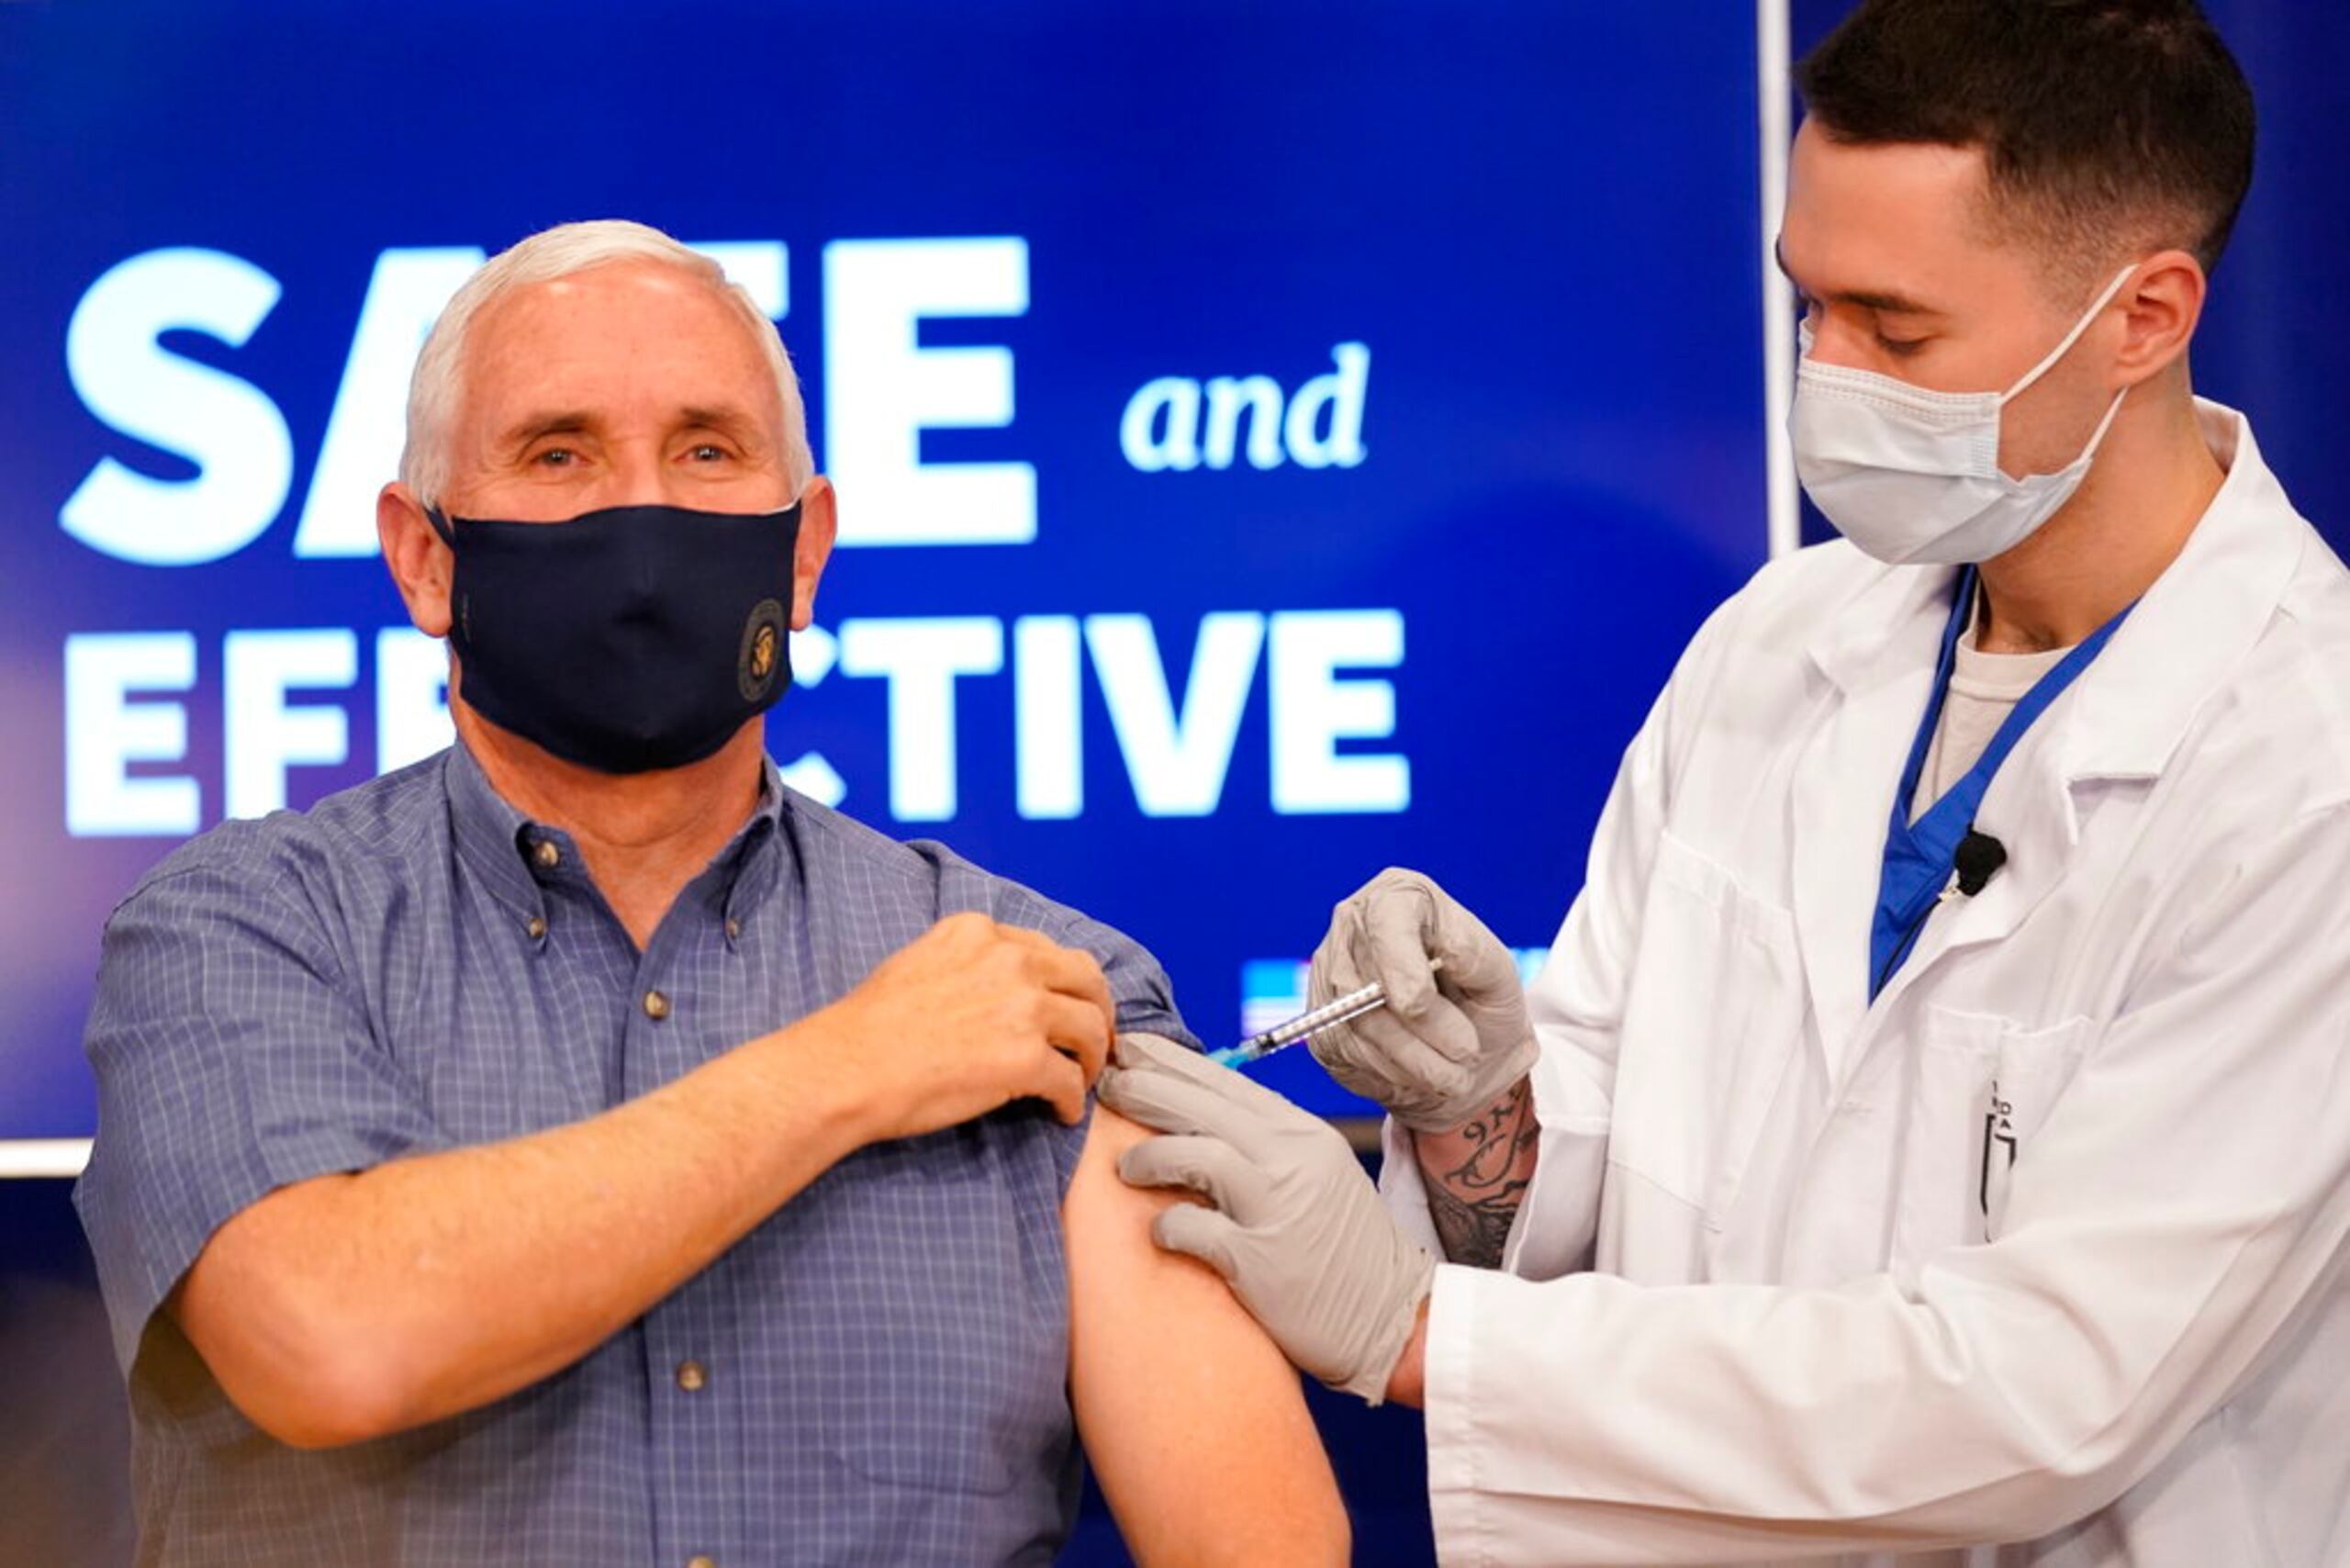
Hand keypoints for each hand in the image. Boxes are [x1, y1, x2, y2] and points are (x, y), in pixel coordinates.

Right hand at [799, 912, 1113, 1138]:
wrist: (848, 1068)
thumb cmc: (870, 1026)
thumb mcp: (920, 961)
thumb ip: (966, 962)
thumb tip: (995, 987)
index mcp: (981, 934)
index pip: (1048, 950)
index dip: (1066, 982)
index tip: (1069, 1003)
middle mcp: (1010, 960)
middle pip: (1086, 979)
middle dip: (1098, 1010)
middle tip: (1097, 1039)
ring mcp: (1023, 1008)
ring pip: (1089, 1028)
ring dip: (1092, 1057)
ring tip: (1084, 1078)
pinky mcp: (1026, 1059)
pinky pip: (1070, 1080)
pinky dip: (1072, 1100)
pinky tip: (1062, 1112)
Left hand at [1098, 1033, 1434, 1404]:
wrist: (1394, 1318)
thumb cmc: (1346, 1248)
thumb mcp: (1317, 1173)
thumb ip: (1266, 1142)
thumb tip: (1197, 1113)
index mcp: (1302, 1134)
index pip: (1225, 1081)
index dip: (1170, 1061)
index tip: (1130, 1051)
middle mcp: (1292, 1160)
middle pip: (1202, 1105)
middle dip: (1145, 1089)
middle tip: (1107, 1085)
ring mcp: (1277, 1208)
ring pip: (1195, 1155)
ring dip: (1149, 1157)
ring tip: (1125, 1167)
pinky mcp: (1260, 1261)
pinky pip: (1194, 1228)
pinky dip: (1167, 1225)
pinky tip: (1160, 1229)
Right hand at [1309, 868, 1538, 1131]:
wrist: (1466, 1055)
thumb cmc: (1482, 1003)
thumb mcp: (1497, 973)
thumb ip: (1473, 955)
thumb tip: (1446, 950)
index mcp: (1400, 895)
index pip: (1385, 919)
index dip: (1399, 966)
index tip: (1421, 1005)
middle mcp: (1354, 925)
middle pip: (1366, 980)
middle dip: (1420, 1028)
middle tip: (1465, 1053)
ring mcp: (1330, 971)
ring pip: (1356, 1023)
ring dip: (1412, 1059)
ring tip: (1454, 1073)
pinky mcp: (1320, 1020)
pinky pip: (1347, 1052)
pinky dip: (1391, 1071)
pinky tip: (1420, 1070)